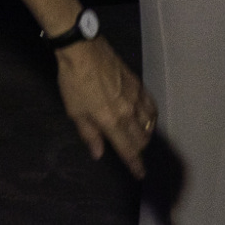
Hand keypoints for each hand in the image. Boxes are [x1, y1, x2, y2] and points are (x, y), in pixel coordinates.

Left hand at [55, 38, 157, 177]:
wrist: (82, 50)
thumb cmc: (73, 82)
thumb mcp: (75, 111)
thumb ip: (89, 134)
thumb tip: (99, 153)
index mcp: (111, 122)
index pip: (128, 149)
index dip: (135, 164)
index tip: (141, 174)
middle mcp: (129, 113)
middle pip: (141, 138)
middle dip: (139, 149)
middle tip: (133, 153)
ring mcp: (136, 98)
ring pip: (150, 124)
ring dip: (146, 134)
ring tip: (139, 137)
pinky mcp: (139, 85)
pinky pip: (151, 107)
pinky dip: (151, 117)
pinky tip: (146, 117)